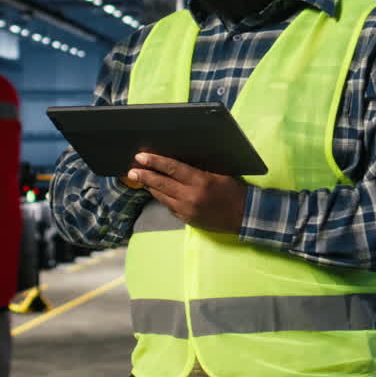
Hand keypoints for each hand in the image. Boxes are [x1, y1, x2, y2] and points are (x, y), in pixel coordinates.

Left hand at [127, 152, 246, 233]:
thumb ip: (197, 169)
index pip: (172, 169)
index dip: (155, 162)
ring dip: (150, 187)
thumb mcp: (218, 173)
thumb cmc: (233, 190)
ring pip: (162, 196)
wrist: (244, 215)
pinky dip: (162, 197)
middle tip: (131, 170)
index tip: (141, 157)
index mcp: (200, 181)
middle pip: (162, 184)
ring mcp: (187, 210)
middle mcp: (190, 196)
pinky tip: (156, 191)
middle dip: (144, 176)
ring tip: (139, 179)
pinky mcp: (187, 220)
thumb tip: (175, 162)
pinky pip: (169, 206)